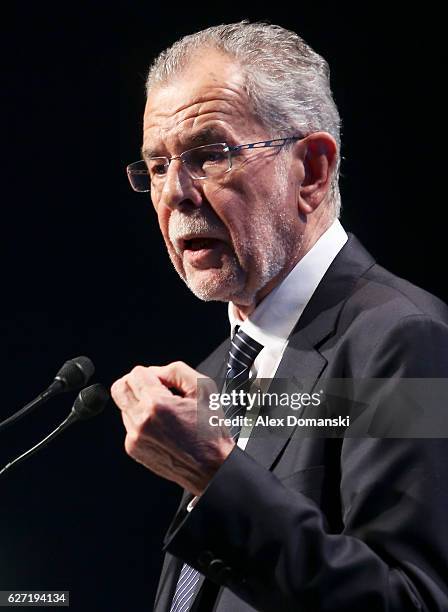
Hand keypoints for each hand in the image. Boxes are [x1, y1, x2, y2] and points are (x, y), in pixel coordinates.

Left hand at [111, 361, 234, 494]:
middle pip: (120, 388)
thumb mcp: (203, 389)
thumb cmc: (210, 432)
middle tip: (154, 389)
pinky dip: (141, 420)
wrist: (211, 468)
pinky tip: (161, 426)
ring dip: (139, 403)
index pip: (136, 373)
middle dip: (136, 384)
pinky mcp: (133, 448)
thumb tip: (155, 372)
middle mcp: (141, 421)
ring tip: (163, 412)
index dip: (152, 373)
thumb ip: (175, 370)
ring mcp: (135, 437)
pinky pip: (129, 424)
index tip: (163, 382)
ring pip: (123, 406)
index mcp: (157, 404)